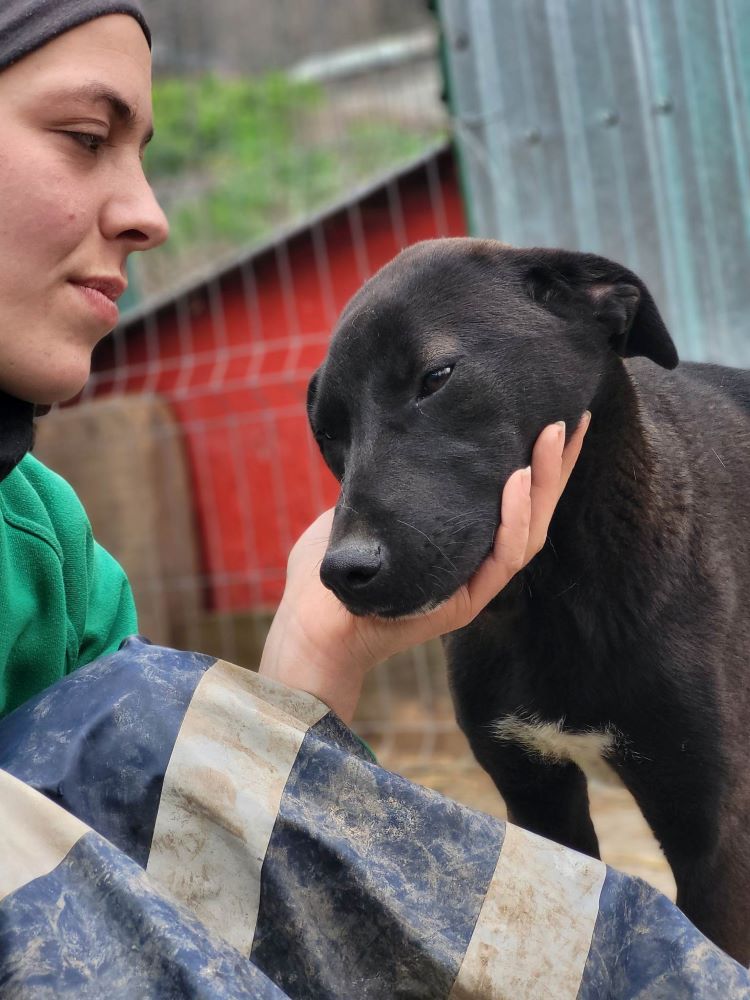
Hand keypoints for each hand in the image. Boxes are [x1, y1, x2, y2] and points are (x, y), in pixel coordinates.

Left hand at [259, 413, 590, 723]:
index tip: (559, 417)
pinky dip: (514, 519)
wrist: (309, 622)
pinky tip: (516, 480)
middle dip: (556, 465)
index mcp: (462, 542)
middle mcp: (476, 563)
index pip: (516, 499)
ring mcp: (472, 585)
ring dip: (544, 483)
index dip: (542, 462)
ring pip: (529, 534)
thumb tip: (401, 426)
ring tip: (553, 436)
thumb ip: (395, 477)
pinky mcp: (462, 604)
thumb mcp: (368, 506)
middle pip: (534, 512)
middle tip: (572, 415)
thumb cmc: (331, 567)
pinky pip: (501, 560)